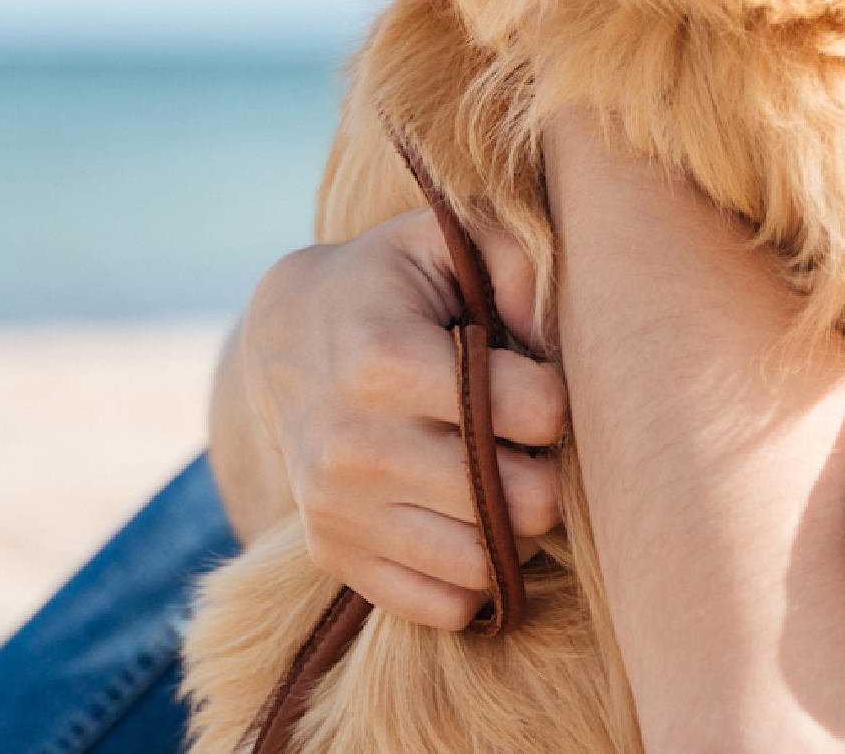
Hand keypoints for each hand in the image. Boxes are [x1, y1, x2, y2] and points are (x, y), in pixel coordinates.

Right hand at [217, 212, 568, 628]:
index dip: (558, 397)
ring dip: (516, 526)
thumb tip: (552, 342)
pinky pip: (443, 605)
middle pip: (522, 500)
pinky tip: (470, 518)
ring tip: (504, 476)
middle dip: (547, 468)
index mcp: (383, 360)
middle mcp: (353, 446)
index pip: (536, 410)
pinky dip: (475, 573)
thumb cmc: (392, 284)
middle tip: (530, 439)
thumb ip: (516, 262)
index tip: (537, 379)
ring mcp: (337, 511)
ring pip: (487, 564)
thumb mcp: (445, 240)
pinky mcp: (333, 555)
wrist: (286, 338)